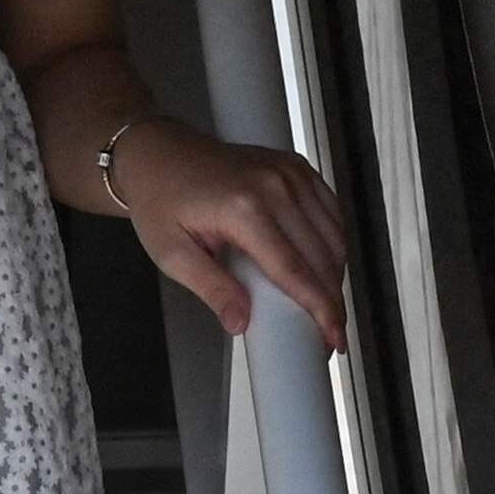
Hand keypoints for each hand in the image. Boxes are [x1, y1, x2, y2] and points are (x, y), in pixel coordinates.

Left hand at [111, 126, 357, 349]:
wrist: (159, 155)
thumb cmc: (161, 201)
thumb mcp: (171, 253)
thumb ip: (210, 288)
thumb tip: (240, 322)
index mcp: (244, 208)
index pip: (294, 269)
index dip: (319, 308)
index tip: (333, 338)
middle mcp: (275, 185)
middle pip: (322, 255)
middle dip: (332, 299)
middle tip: (330, 334)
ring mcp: (289, 173)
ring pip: (334, 235)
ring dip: (335, 274)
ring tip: (325, 305)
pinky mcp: (296, 168)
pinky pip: (331, 212)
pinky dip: (333, 243)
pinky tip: (324, 267)